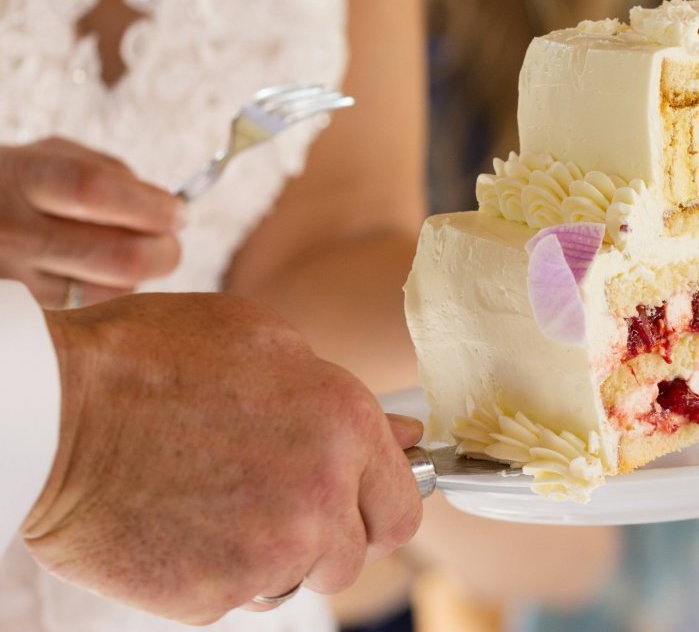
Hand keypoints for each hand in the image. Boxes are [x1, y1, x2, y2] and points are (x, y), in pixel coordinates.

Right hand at [0, 138, 184, 307]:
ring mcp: (16, 278)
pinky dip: (112, 293)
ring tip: (131, 252)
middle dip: (163, 251)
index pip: (94, 192)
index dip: (149, 206)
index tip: (178, 213)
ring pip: (111, 291)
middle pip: (116, 257)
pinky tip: (101, 274)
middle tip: (169, 239)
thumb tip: (167, 211)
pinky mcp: (27, 310)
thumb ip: (113, 175)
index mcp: (26, 178)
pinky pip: (92, 311)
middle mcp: (14, 231)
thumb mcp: (56, 156)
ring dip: (139, 275)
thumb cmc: (21, 182)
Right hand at [22, 293, 423, 624]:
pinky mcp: (211, 597)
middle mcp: (320, 495)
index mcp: (345, 425)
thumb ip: (341, 397)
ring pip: (298, 580)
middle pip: (357, 554)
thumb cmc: (153, 360)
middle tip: (280, 503)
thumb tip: (402, 435)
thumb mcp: (264, 341)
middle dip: (329, 536)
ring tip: (220, 504)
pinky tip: (183, 524)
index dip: (379, 505)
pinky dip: (215, 573)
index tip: (357, 502)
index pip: (404, 505)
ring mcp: (267, 553)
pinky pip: (236, 598)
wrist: (55, 411)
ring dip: (272, 556)